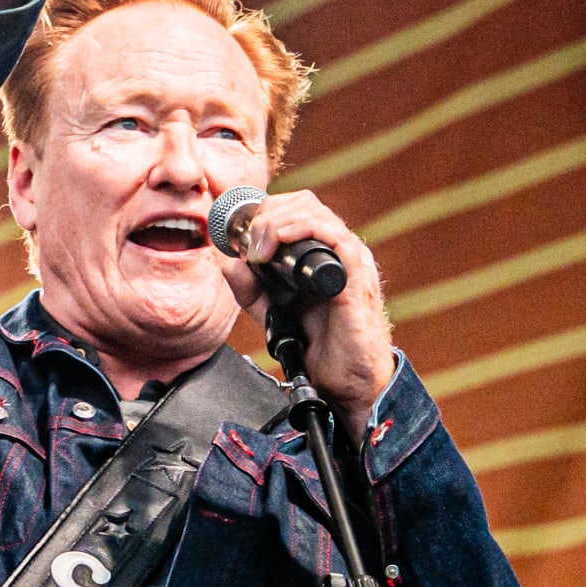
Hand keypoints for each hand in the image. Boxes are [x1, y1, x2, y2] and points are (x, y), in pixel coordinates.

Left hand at [229, 192, 397, 442]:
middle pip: (303, 202)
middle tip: (246, 244)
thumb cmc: (323, 349)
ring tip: (258, 249)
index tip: (237, 235)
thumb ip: (251, 290)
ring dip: (276, 222)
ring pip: (314, 213)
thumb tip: (228, 262)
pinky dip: (302, 231)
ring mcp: (350, 262)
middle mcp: (339, 251)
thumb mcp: (275, 314)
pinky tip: (279, 244)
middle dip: (265, 214)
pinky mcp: (357, 279)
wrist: (348, 383)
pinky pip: (335, 239)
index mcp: (322, 254)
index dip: (262, 211)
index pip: (295, 208)